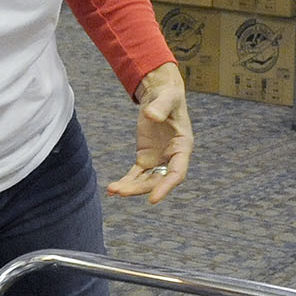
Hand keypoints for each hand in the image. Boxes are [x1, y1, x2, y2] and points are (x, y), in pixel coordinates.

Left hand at [106, 64, 192, 205]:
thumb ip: (161, 107)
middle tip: (121, 192)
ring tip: (112, 190)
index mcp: (183, 147)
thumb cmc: (168, 96)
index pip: (177, 173)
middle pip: (158, 181)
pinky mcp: (145, 158)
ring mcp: (158, 160)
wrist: (160, 96)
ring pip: (145, 181)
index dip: (166, 187)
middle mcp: (172, 158)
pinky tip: (112, 189)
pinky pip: (136, 175)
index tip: (152, 199)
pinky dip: (125, 182)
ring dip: (130, 188)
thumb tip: (151, 116)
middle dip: (140, 189)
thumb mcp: (167, 98)